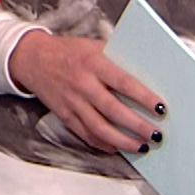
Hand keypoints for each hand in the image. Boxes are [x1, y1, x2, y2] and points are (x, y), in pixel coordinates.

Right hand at [8, 29, 164, 154]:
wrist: (33, 58)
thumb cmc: (70, 51)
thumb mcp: (95, 47)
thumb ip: (117, 61)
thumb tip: (148, 77)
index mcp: (93, 62)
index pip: (123, 82)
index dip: (143, 97)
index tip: (161, 108)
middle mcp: (82, 83)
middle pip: (113, 110)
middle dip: (137, 125)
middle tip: (156, 135)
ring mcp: (72, 102)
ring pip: (100, 128)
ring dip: (123, 141)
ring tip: (141, 147)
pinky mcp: (64, 115)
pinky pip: (85, 134)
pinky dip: (102, 143)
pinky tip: (117, 148)